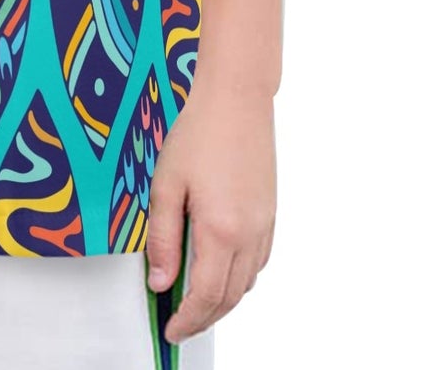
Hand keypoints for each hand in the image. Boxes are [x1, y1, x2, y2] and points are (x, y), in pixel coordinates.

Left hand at [143, 73, 276, 342]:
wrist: (237, 101)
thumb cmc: (198, 135)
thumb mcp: (166, 185)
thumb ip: (162, 238)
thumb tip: (160, 282)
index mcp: (220, 231)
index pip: (205, 296)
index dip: (187, 320)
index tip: (171, 330)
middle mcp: (249, 235)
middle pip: (229, 298)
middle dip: (204, 318)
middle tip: (180, 323)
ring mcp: (264, 226)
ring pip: (246, 283)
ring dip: (222, 300)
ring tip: (196, 301)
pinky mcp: (271, 214)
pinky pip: (258, 262)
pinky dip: (239, 278)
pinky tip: (221, 269)